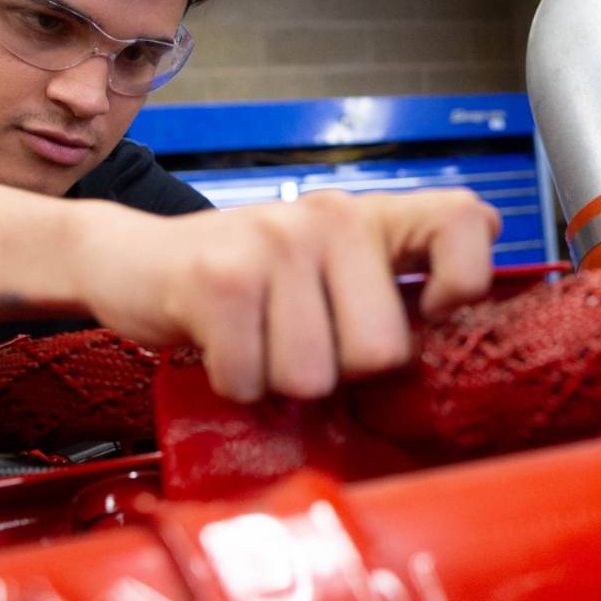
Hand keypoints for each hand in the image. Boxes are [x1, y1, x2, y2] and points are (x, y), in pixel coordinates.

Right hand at [72, 188, 500, 400]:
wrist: (133, 261)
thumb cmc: (246, 282)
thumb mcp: (329, 271)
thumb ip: (393, 287)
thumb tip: (467, 319)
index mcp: (371, 217)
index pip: (467, 222)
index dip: (463, 281)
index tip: (428, 312)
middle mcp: (332, 217)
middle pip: (383, 351)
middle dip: (337, 373)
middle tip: (297, 341)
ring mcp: (277, 241)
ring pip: (314, 377)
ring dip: (276, 382)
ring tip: (256, 342)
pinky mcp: (221, 277)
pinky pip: (253, 378)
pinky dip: (232, 384)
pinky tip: (221, 347)